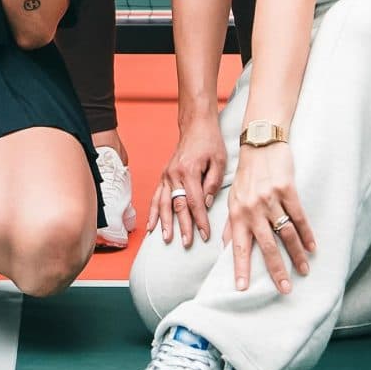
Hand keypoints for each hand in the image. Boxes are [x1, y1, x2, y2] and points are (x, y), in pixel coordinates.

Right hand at [152, 114, 225, 248]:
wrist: (196, 125)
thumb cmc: (210, 141)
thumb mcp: (219, 161)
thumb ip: (212, 183)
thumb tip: (205, 204)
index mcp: (189, 171)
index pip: (195, 202)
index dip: (200, 220)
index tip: (205, 235)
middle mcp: (174, 174)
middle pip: (178, 206)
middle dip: (182, 226)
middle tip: (186, 243)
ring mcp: (166, 175)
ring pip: (164, 203)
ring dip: (164, 222)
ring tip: (166, 238)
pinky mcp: (164, 175)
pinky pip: (156, 196)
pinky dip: (153, 212)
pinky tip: (151, 225)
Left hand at [227, 141, 311, 294]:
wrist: (260, 143)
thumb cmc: (246, 174)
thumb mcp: (233, 197)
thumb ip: (231, 223)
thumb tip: (224, 247)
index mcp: (237, 213)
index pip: (238, 246)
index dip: (240, 267)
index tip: (243, 288)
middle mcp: (252, 208)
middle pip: (266, 246)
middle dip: (276, 270)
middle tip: (285, 289)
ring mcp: (270, 199)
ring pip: (286, 234)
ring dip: (296, 255)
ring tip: (303, 270)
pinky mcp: (287, 190)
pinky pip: (299, 217)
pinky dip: (307, 234)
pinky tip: (313, 247)